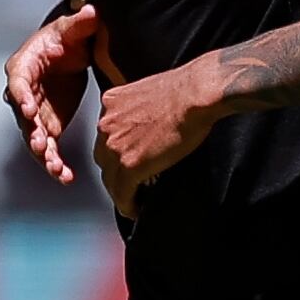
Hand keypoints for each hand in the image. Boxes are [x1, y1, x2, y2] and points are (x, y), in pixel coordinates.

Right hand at [3, 6, 107, 181]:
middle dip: (30, 132)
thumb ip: (81, 22)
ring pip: (34, 138)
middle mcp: (24, 93)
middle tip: (39, 145)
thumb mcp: (74, 27)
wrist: (73, 48)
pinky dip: (55, 163)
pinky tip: (67, 177)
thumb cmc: (68, 35)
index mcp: (24, 66)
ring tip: (56, 169)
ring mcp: (36, 113)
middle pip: (22, 116)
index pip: (18, 82)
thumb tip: (93, 12)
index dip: (21, 97)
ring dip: (43, 155)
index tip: (29, 110)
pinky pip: (49, 148)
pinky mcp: (48, 126)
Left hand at [90, 60, 226, 216]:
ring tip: (133, 199)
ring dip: (120, 190)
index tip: (127, 162)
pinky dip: (127, 205)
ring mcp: (115, 145)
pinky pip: (122, 192)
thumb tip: (147, 126)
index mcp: (110, 103)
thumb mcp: (149, 92)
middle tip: (130, 183)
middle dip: (115, 172)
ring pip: (110, 178)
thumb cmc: (185, 90)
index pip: (105, 136)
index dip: (116, 153)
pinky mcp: (130, 164)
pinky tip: (135, 210)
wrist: (195, 94)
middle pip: (103, 158)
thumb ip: (139, 109)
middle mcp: (106, 123)